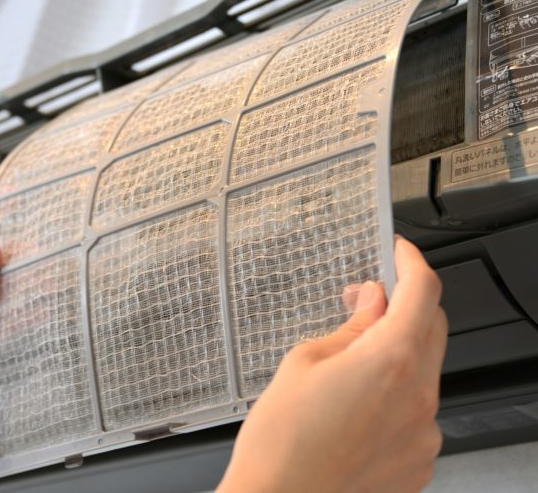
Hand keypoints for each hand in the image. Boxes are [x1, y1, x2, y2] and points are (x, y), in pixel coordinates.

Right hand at [218, 237, 446, 492]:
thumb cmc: (280, 441)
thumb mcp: (304, 362)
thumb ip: (350, 328)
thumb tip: (372, 303)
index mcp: (389, 361)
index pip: (422, 291)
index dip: (411, 262)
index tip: (400, 253)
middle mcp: (418, 396)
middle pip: (432, 328)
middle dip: (406, 305)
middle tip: (367, 302)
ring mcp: (424, 433)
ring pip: (425, 370)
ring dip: (399, 353)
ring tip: (352, 366)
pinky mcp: (419, 460)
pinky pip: (420, 411)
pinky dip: (399, 395)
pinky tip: (360, 405)